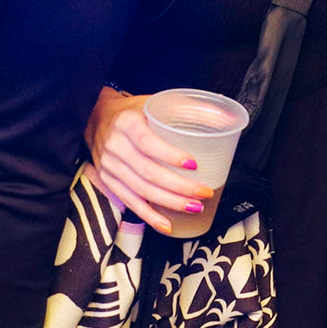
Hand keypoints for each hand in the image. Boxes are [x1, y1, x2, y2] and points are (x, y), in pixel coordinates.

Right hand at [85, 93, 213, 234]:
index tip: (194, 164)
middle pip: (148, 172)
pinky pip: (130, 202)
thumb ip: (192, 109)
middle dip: (179, 186)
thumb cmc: (134, 112)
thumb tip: (229, 117)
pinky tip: (166, 224)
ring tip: (194, 207)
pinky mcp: (108, 181)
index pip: (149, 143)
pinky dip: (149, 216)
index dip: (171, 155)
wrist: (97, 118)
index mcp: (127, 124)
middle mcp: (115, 146)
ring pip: (141, 190)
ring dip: (169, 202)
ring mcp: (110, 166)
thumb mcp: (158, 102)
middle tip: (203, 192)